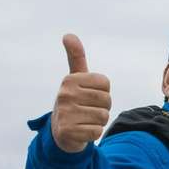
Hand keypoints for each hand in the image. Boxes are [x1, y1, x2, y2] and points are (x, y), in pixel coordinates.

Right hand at [51, 34, 110, 152]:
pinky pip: (97, 131)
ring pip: (103, 116)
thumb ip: (76, 57)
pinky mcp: (68, 131)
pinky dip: (93, 133)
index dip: (103, 92)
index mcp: (70, 80)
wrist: (61, 131)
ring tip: (85, 120)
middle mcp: (65, 94)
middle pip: (107, 101)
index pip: (105, 83)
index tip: (89, 95)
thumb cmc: (74, 100)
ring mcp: (66, 113)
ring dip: (98, 121)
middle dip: (102, 107)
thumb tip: (68, 35)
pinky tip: (82, 131)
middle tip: (87, 109)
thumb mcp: (75, 78)